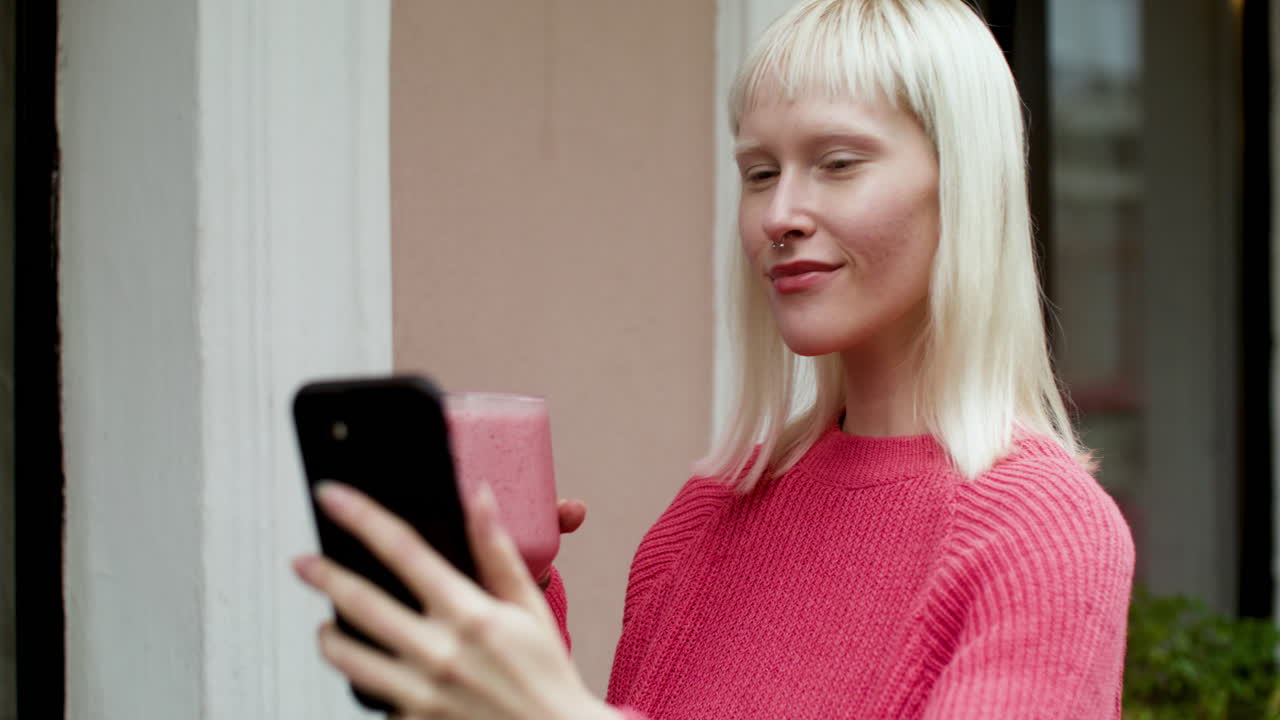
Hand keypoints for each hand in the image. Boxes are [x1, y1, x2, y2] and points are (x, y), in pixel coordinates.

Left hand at [293, 483, 618, 719]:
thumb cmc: (546, 675)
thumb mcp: (528, 607)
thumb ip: (496, 551)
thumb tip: (480, 498)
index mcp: (469, 614)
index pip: (403, 550)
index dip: (362, 517)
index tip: (333, 498)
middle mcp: (439, 652)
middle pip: (361, 602)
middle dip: (324, 575)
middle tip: (302, 562)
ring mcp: (422, 693)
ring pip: (350, 657)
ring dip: (329, 637)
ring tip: (326, 627)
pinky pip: (375, 697)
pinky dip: (368, 680)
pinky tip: (373, 669)